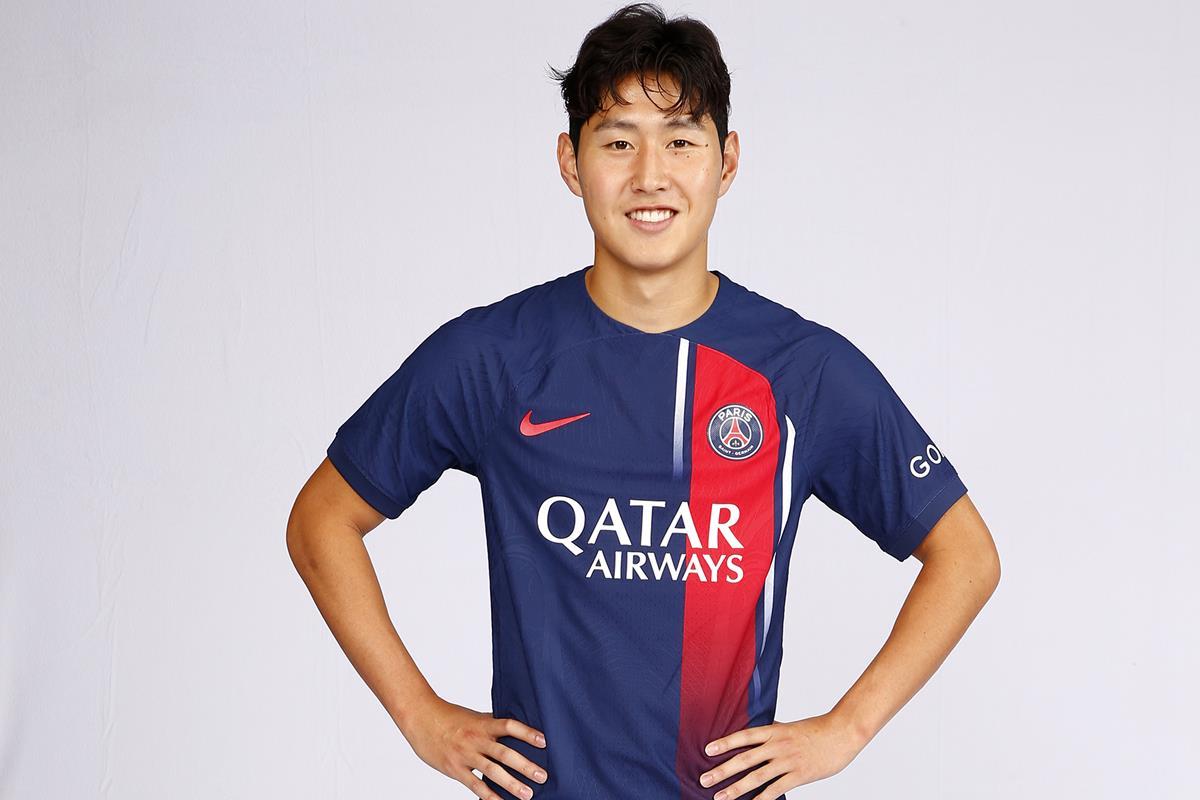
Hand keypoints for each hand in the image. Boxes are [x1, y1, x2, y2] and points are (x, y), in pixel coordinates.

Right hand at [399, 694, 548, 799]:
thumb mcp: (473, 716)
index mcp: (483, 724)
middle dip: (525, 766)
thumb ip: (491, 724)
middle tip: (542, 776)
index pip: (509, 725)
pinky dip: (488, 796)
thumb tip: (513, 729)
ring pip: (492, 771)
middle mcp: (476, 739)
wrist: (421, 718)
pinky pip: (474, 785)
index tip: (544, 741)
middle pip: (505, 753)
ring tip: (528, 794)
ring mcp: (465, 755)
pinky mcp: (455, 769)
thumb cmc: (448, 716)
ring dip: (512, 784)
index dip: (527, 733)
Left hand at [697, 713, 865, 798]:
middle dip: (722, 771)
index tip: (707, 750)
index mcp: (774, 730)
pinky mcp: (799, 775)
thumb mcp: (790, 727)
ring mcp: (787, 761)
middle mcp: (777, 745)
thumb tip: (757, 733)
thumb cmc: (817, 729)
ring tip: (720, 797)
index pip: (743, 737)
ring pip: (756, 777)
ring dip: (735, 789)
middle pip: (744, 759)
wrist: (842, 733)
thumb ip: (773, 731)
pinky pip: (775, 790)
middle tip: (704, 780)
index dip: (724, 743)